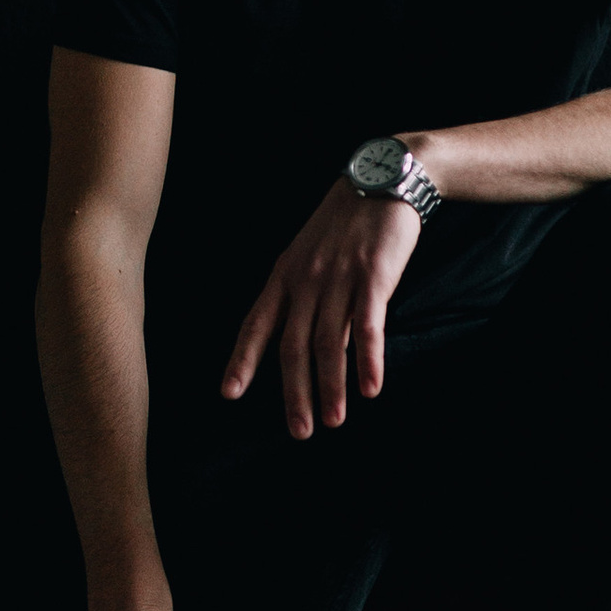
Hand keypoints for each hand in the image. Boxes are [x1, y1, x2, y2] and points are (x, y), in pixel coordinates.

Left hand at [221, 178, 421, 435]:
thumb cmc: (344, 223)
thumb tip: (296, 342)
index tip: (229, 393)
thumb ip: (300, 295)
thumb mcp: (307, 253)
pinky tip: (371, 388)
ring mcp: (338, 278)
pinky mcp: (372, 276)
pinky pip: (367, 326)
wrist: (382, 179)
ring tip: (334, 421)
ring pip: (328, 343)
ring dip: (331, 386)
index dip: (242, 360)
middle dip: (294, 393)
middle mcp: (305, 280)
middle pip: (293, 346)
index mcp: (284, 275)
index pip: (255, 324)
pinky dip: (369, 360)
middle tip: (300, 431)